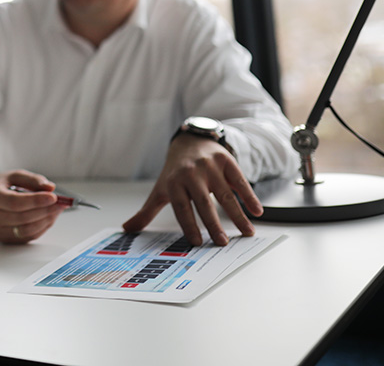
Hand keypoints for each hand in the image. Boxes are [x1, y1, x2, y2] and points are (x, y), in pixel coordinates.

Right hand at [0, 169, 67, 243]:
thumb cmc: (4, 186)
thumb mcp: (16, 176)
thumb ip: (33, 180)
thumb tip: (50, 188)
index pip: (15, 203)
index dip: (36, 201)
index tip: (53, 197)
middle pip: (23, 218)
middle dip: (45, 210)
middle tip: (61, 203)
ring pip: (27, 230)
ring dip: (46, 220)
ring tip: (57, 209)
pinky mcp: (6, 239)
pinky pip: (29, 236)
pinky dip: (43, 227)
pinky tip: (49, 217)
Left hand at [123, 134, 262, 245]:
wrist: (190, 142)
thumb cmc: (175, 172)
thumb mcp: (160, 189)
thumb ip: (146, 211)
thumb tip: (127, 229)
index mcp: (173, 183)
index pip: (181, 207)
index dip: (189, 225)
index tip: (197, 242)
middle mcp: (191, 174)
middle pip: (203, 202)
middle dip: (213, 223)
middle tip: (222, 243)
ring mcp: (209, 166)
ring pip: (225, 194)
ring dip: (238, 214)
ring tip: (246, 233)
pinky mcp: (225, 160)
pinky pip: (239, 180)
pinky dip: (249, 196)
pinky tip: (256, 211)